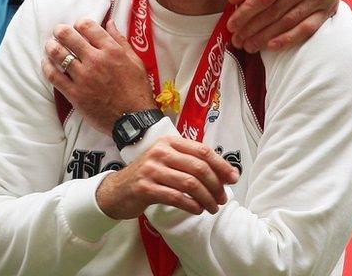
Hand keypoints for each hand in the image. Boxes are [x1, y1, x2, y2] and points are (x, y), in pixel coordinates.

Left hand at [42, 18, 154, 133]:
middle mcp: (95, 61)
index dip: (79, 23)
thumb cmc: (137, 90)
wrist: (133, 120)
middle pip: (69, 37)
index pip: (87, 26)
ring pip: (58, 54)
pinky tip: (46, 63)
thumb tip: (110, 22)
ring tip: (50, 45)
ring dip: (51, 46)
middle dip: (60, 31)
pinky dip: (47, 67)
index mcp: (111, 51)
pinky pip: (54, 76)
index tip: (77, 27)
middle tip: (57, 32)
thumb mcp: (135, 61)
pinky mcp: (74, 94)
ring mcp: (83, 77)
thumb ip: (120, 40)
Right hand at [96, 136, 238, 218]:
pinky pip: (177, 197)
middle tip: (222, 199)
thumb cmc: (148, 176)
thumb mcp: (167, 161)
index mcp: (168, 142)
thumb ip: (191, 163)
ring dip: (207, 199)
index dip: (222, 165)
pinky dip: (192, 205)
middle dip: (216, 186)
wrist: (117, 190)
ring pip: (190, 184)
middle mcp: (159, 152)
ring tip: (212, 207)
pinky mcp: (145, 188)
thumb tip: (226, 174)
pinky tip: (197, 210)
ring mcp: (151, 170)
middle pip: (199, 168)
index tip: (234, 179)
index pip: (203, 151)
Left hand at [227, 0, 343, 51]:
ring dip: (266, 37)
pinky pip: (309, 28)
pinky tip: (272, 46)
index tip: (231, 25)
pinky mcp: (331, 7)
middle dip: (252, 28)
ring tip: (248, 46)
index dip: (246, 12)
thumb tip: (233, 0)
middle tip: (236, 40)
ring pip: (289, 21)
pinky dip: (289, 39)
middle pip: (275, 11)